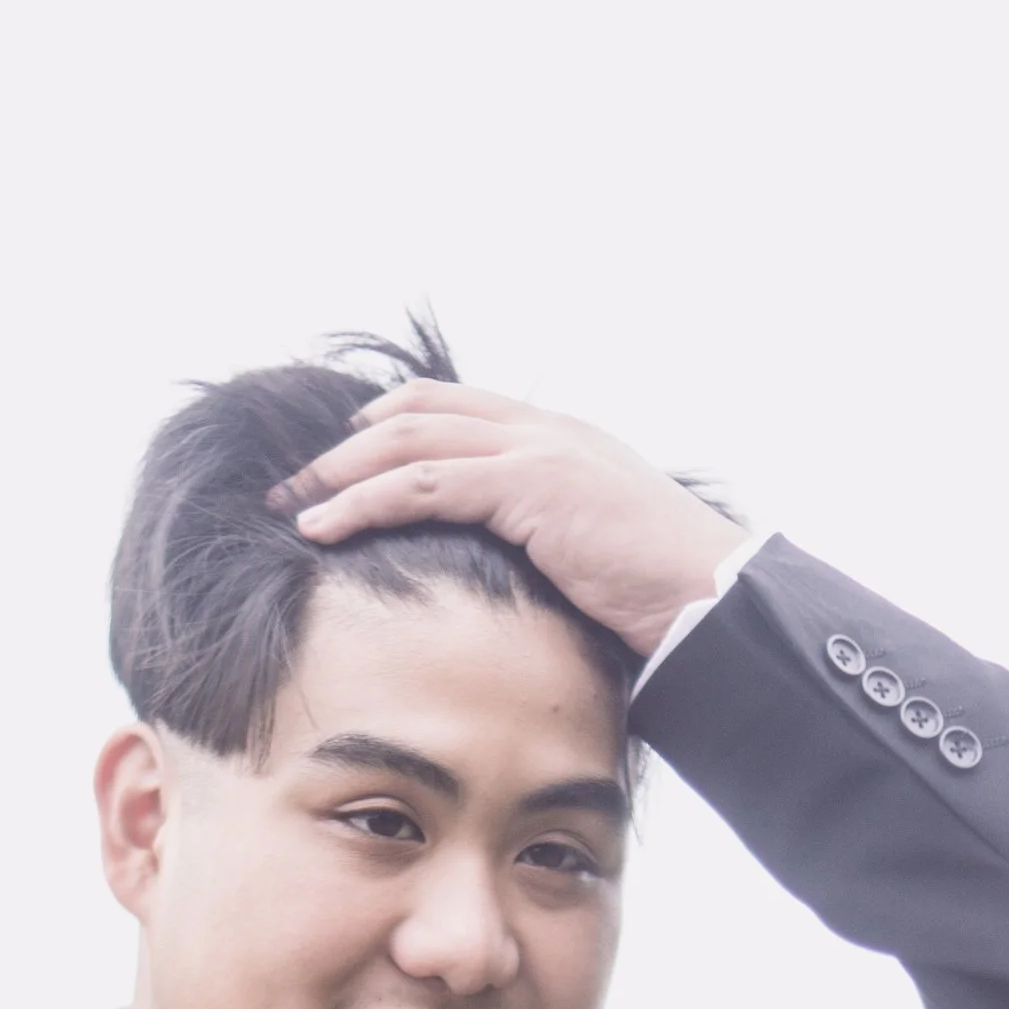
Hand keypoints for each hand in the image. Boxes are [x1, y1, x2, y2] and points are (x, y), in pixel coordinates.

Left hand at [274, 382, 739, 661]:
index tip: (340, 464)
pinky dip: (363, 503)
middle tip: (296, 486)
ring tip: (292, 508)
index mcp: (558, 440)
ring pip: (409, 441)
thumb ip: (547, 546)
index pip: (454, 410)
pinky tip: (323, 530)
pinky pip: (423, 483)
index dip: (389, 426)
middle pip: (417, 412)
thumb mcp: (595, 558)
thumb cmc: (665, 598)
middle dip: (347, 446)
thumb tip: (508, 584)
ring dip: (339, 473)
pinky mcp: (529, 486)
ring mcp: (536, 451)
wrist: (715, 599)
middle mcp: (542, 430)